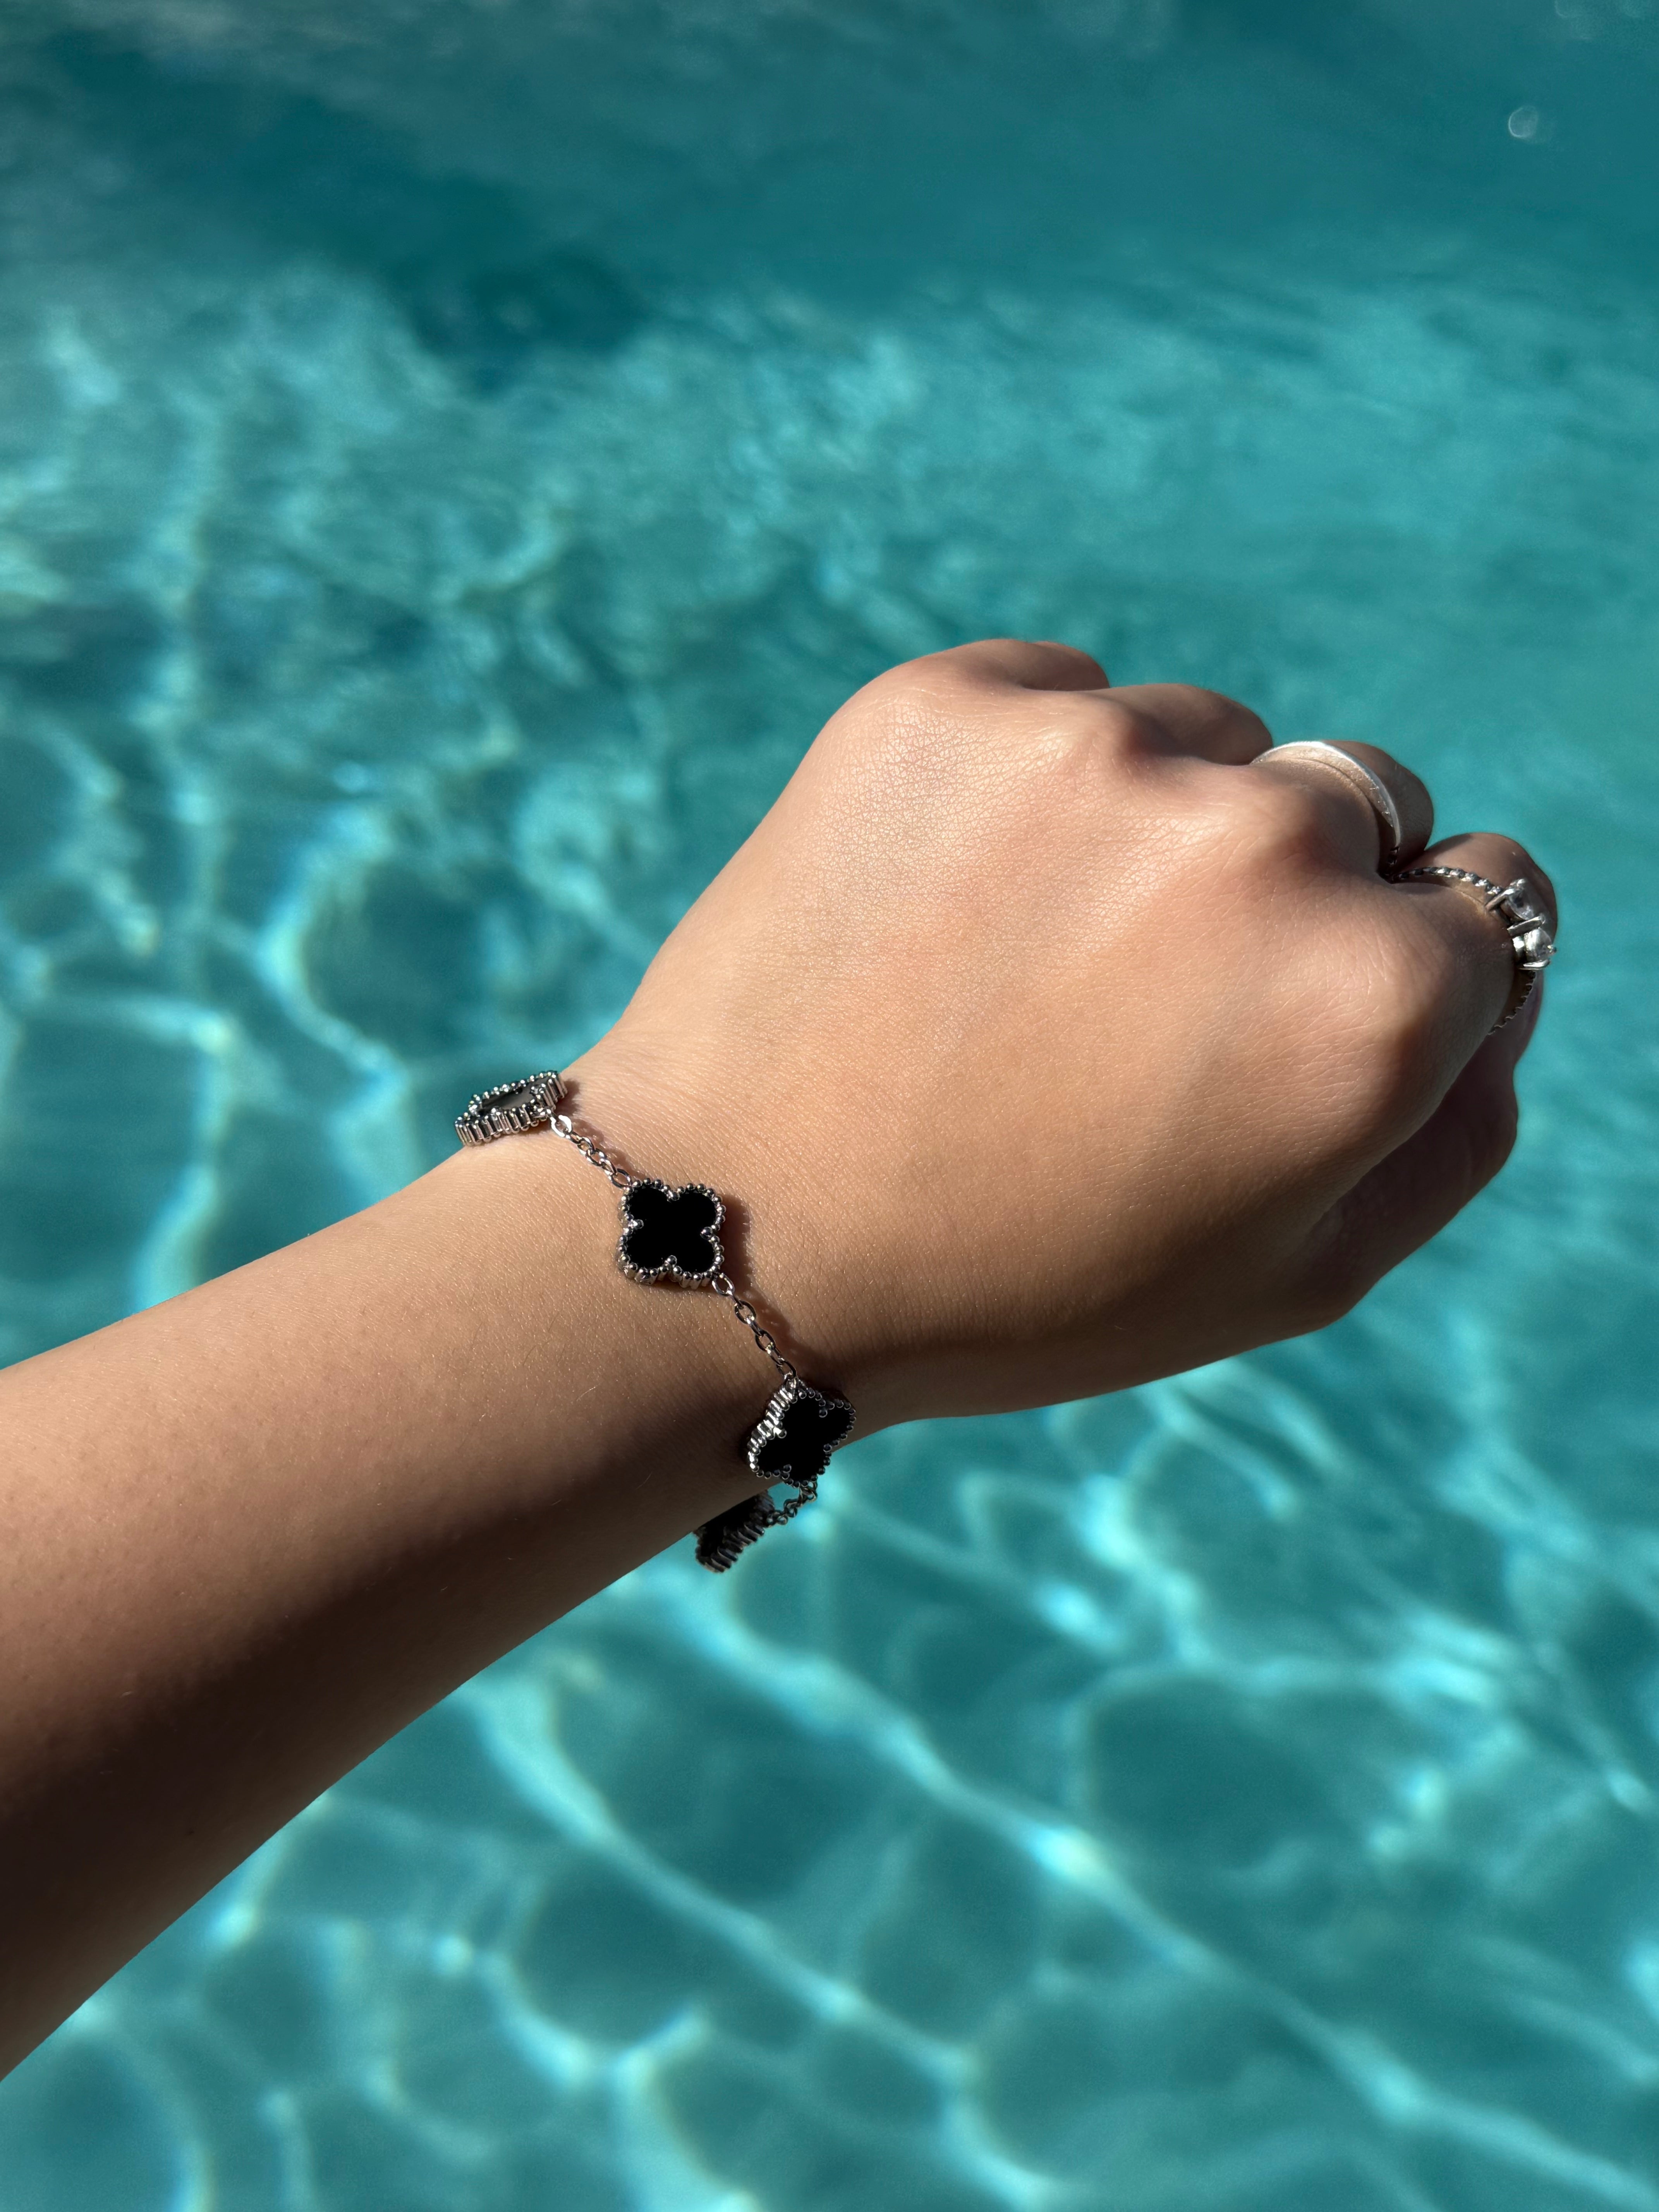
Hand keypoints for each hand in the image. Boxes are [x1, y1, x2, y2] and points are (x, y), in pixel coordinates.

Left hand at [570, 639, 1554, 1425]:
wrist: (732, 1239)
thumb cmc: (1024, 1281)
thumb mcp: (1294, 1272)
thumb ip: (1454, 1122)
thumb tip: (1493, 977)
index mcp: (1372, 996)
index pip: (1486, 902)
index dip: (1395, 971)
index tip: (1283, 1022)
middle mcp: (1260, 840)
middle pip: (1360, 800)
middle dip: (1289, 892)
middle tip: (1141, 1008)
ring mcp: (1094, 748)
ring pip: (1207, 741)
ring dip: (1156, 830)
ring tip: (1024, 964)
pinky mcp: (942, 700)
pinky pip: (1062, 700)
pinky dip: (1030, 784)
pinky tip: (952, 903)